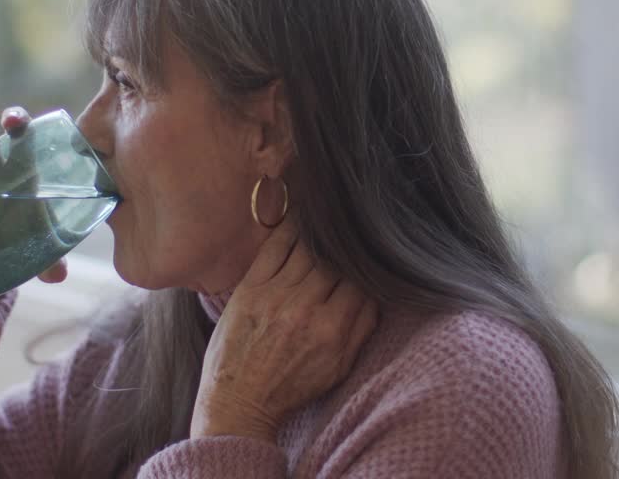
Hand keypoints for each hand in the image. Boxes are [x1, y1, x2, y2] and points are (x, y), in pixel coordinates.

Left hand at [190, 218, 378, 442]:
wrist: (240, 401)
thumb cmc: (291, 387)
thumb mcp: (338, 368)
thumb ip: (362, 330)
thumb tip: (378, 295)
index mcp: (331, 329)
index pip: (358, 281)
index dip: (364, 267)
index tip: (366, 257)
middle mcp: (305, 308)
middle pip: (334, 262)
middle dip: (345, 249)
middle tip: (351, 232)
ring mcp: (275, 296)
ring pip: (307, 250)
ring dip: (321, 234)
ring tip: (330, 219)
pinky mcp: (250, 289)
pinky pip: (273, 249)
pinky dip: (289, 230)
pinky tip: (300, 218)